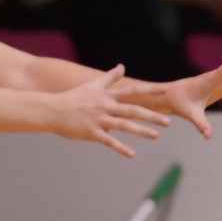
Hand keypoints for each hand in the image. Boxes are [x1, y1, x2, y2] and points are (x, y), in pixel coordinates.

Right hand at [48, 64, 170, 158]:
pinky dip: (121, 148)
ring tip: (156, 136)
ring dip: (141, 131)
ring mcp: (99, 120)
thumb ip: (110, 77)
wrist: (52, 110)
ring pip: (124, 126)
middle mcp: (106, 107)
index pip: (132, 92)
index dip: (148, 91)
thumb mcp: (92, 85)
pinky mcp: (91, 132)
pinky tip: (132, 154)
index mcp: (107, 96)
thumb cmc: (72, 98)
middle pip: (132, 111)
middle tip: (169, 121)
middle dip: (151, 116)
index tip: (164, 90)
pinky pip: (109, 141)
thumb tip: (122, 66)